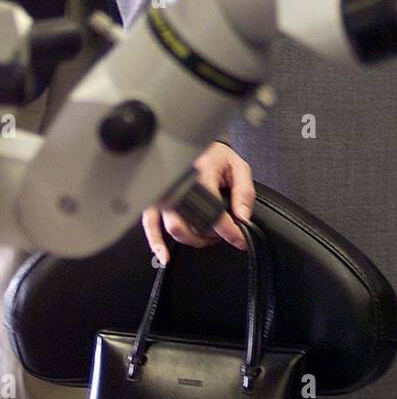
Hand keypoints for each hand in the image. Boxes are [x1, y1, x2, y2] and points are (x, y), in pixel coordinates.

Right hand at [142, 140, 255, 265]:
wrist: (197, 142)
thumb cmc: (216, 155)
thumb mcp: (238, 167)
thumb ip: (244, 192)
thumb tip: (243, 217)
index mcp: (201, 173)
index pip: (214, 211)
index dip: (229, 231)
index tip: (240, 239)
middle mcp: (179, 184)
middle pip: (191, 224)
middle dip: (210, 237)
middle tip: (223, 234)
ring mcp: (164, 193)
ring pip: (174, 228)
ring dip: (193, 240)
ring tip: (206, 237)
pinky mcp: (155, 199)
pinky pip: (150, 224)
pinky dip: (156, 243)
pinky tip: (164, 255)